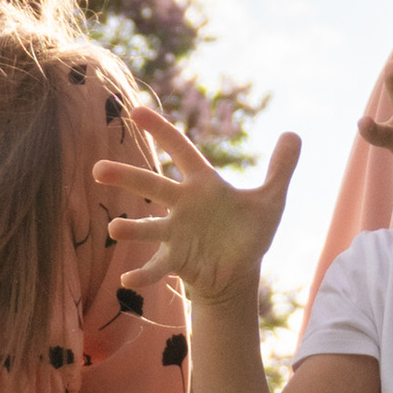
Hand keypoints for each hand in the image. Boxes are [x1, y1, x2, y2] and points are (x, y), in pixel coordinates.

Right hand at [96, 112, 298, 303]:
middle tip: (99, 170)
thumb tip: (294, 133)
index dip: (161, 130)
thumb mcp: (270, 200)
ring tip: (114, 228)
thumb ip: (280, 168)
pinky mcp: (175, 260)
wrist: (238, 269)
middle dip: (127, 178)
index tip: (136, 111)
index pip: (180, 150)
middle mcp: (182, 205)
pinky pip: (156, 267)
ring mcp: (175, 233)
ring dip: (132, 228)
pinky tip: (128, 282)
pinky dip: (143, 274)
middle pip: (152, 186)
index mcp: (202, 184)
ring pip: (149, 228)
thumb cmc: (248, 230)